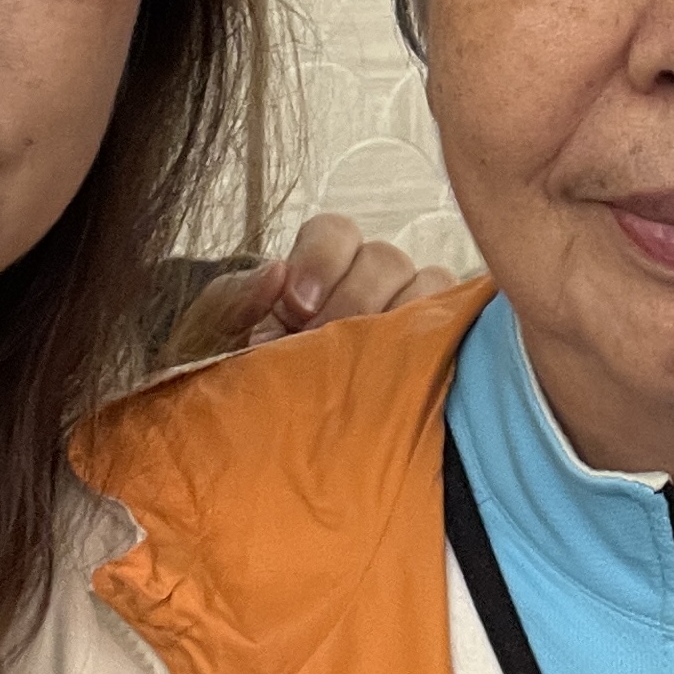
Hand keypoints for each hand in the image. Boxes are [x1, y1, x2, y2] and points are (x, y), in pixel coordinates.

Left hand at [163, 213, 457, 362]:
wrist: (247, 440)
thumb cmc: (233, 377)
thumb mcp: (214, 337)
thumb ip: (235, 299)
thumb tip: (276, 271)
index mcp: (316, 270)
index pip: (336, 233)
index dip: (322, 260)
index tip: (296, 306)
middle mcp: (367, 285)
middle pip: (386, 260)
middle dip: (356, 298)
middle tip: (326, 343)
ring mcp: (405, 318)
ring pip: (430, 286)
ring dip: (400, 320)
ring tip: (368, 365)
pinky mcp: (433, 355)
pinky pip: (458, 328)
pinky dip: (444, 339)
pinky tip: (411, 374)